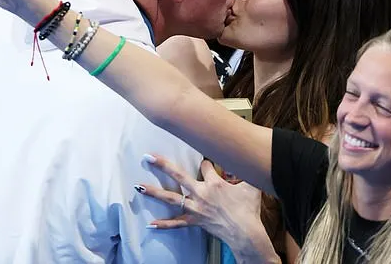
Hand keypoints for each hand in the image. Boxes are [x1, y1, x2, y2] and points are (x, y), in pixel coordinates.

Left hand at [136, 155, 273, 259]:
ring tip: (138, 186)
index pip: (205, 165)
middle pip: (178, 175)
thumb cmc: (249, 210)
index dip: (206, 162)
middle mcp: (201, 193)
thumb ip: (246, 171)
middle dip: (163, 165)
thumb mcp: (251, 186)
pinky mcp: (195, 221)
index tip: (206, 161)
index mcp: (214, 183)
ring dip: (154, 192)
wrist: (246, 233)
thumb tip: (248, 160)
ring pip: (171, 198)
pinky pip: (177, 223)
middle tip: (149, 157)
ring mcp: (196, 208)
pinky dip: (164, 224)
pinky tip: (150, 224)